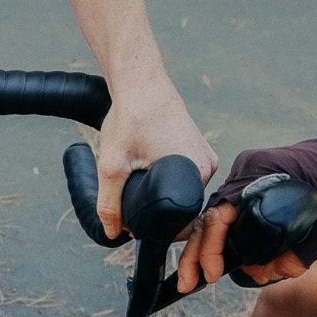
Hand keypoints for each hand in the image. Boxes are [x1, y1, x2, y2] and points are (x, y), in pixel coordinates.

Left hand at [94, 78, 216, 240]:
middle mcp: (207, 167)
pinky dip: (165, 177)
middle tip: (130, 189)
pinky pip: (182, 176)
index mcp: (197, 172)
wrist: (140, 82)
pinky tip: (148, 165)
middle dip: (154, 209)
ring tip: (138, 173)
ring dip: (159, 193)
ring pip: (179, 192)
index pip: (178, 221)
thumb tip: (112, 233)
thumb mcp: (112, 164)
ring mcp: (205, 157)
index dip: (152, 225)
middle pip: (179, 209)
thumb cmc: (130, 116)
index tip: (131, 217)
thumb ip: (109, 202)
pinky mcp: (199, 149)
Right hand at [180, 124, 316, 291]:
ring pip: (216, 217)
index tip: (211, 275)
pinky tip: (223, 259)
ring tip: (202, 277)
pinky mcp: (254, 184)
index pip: (217, 215)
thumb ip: (304, 253)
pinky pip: (230, 212)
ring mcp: (247, 177)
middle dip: (196, 254)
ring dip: (207, 247)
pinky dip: (223, 236)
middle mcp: (245, 173)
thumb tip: (275, 272)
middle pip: (208, 217)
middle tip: (188, 284)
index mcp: (256, 175)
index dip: (208, 250)